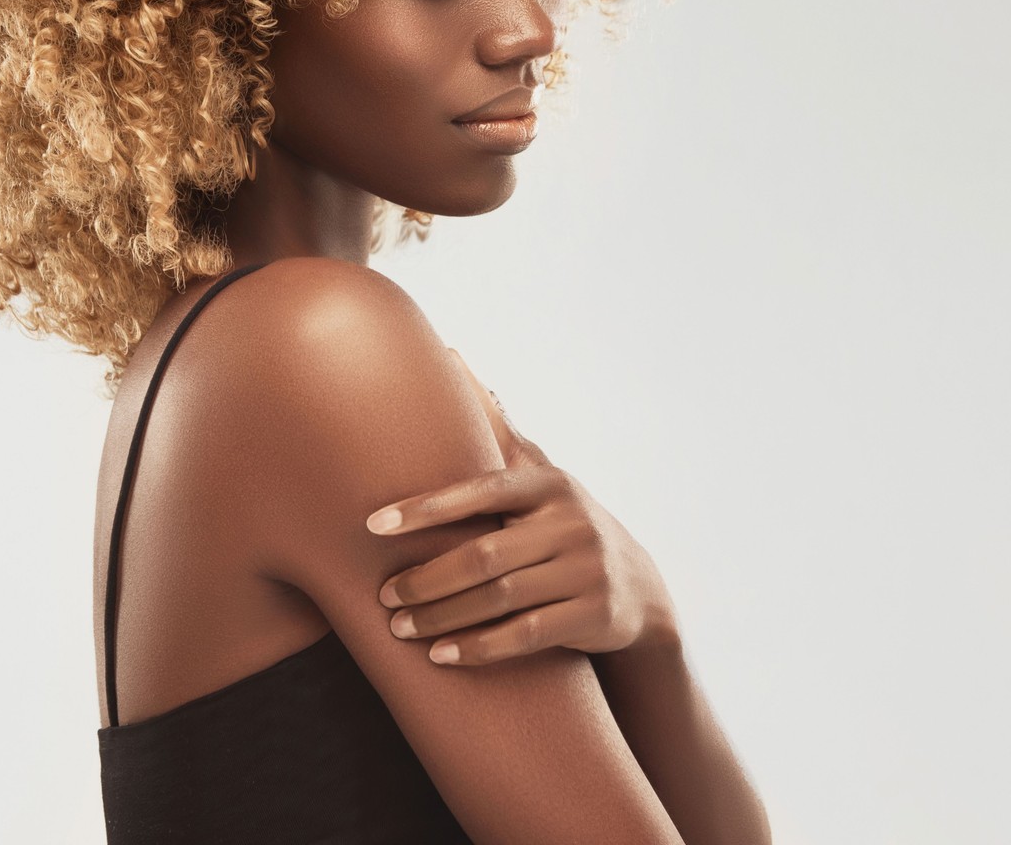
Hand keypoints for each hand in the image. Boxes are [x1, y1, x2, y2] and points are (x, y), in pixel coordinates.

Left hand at [362, 348, 679, 665]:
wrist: (636, 587)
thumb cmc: (561, 523)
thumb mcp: (538, 474)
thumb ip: (495, 427)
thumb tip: (450, 352)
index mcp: (548, 484)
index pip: (481, 490)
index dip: (427, 508)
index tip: (374, 524)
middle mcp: (570, 523)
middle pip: (485, 554)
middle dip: (427, 577)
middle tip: (383, 594)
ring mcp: (585, 571)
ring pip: (501, 598)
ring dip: (442, 617)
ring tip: (397, 628)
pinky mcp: (592, 616)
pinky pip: (526, 636)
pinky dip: (479, 648)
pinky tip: (441, 656)